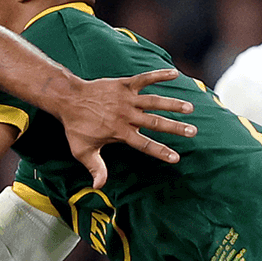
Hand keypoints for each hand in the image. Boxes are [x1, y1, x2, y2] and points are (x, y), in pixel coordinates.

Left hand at [56, 69, 194, 189]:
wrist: (68, 99)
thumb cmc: (76, 127)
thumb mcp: (83, 151)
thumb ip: (95, 168)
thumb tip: (98, 187)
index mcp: (120, 133)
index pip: (144, 144)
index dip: (161, 151)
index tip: (176, 158)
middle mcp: (126, 116)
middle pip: (155, 123)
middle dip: (175, 128)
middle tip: (193, 132)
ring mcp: (126, 99)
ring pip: (154, 102)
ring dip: (172, 104)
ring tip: (190, 108)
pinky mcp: (124, 85)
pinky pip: (144, 79)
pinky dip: (159, 75)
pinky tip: (174, 73)